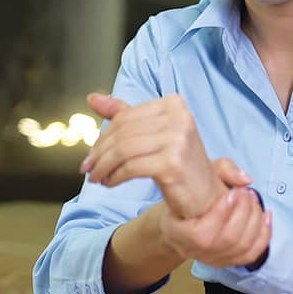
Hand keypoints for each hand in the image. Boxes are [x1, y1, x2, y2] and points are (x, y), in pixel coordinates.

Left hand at [81, 92, 222, 218]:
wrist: (204, 194)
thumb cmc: (177, 161)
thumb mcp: (152, 133)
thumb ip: (125, 114)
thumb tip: (92, 98)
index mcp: (174, 104)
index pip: (126, 116)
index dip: (103, 135)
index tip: (92, 152)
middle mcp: (179, 118)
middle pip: (123, 133)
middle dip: (100, 152)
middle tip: (88, 167)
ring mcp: (178, 140)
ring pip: (123, 150)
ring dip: (103, 166)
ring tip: (96, 176)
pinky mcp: (173, 164)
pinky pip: (130, 168)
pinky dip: (114, 176)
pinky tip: (110, 182)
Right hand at [158, 159, 271, 268]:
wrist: (181, 220)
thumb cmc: (187, 196)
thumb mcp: (196, 175)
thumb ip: (221, 170)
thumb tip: (245, 179)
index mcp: (178, 233)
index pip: (202, 234)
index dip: (222, 214)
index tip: (232, 192)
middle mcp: (194, 251)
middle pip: (228, 239)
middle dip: (244, 212)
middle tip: (245, 192)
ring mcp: (212, 259)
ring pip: (243, 246)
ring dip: (255, 220)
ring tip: (253, 199)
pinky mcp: (227, 261)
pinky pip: (252, 254)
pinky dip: (264, 234)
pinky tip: (266, 216)